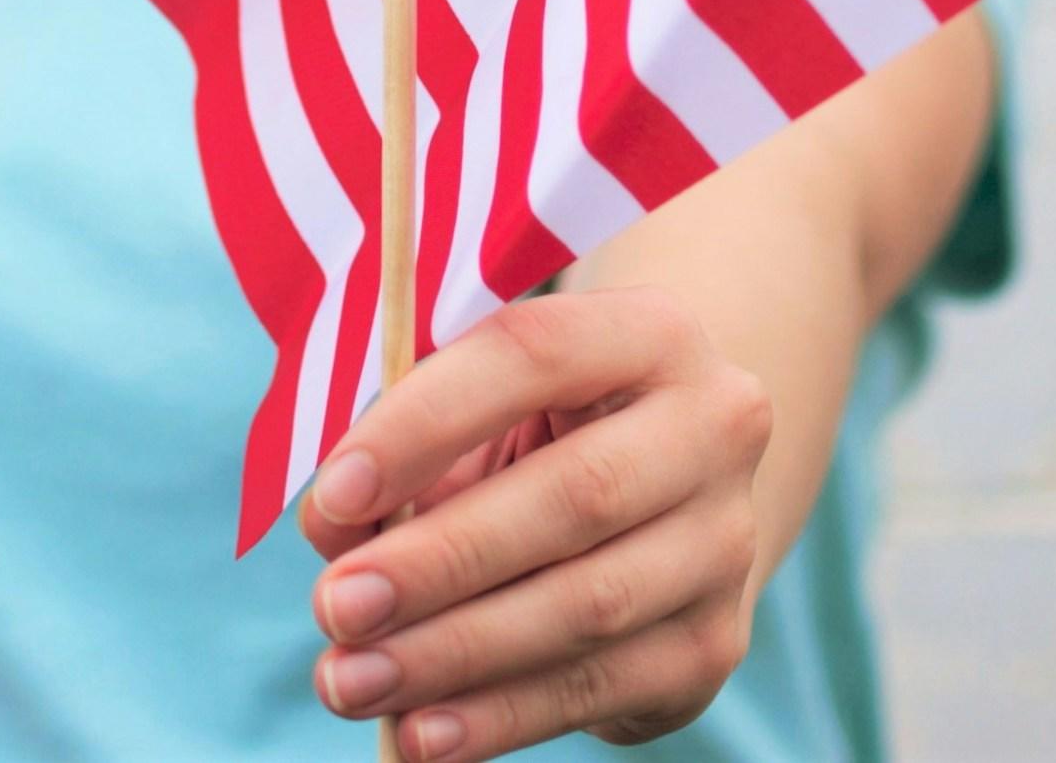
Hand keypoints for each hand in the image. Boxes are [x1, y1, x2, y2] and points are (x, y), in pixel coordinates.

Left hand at [299, 285, 773, 760]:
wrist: (670, 490)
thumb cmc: (546, 433)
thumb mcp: (482, 413)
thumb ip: (407, 459)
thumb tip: (331, 533)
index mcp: (649, 332)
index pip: (531, 355)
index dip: (427, 422)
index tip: (334, 494)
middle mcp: (712, 425)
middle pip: (576, 495)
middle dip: (442, 559)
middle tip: (334, 607)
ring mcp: (724, 541)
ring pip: (588, 605)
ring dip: (455, 653)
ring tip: (351, 680)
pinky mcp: (712, 642)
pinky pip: (599, 689)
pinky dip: (499, 717)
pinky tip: (421, 733)